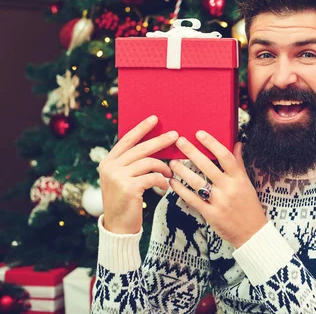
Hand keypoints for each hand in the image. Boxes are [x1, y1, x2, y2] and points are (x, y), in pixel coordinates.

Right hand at [98, 115, 177, 233]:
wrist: (118, 227)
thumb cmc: (126, 201)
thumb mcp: (123, 179)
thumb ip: (132, 163)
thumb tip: (154, 145)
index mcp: (108, 162)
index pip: (127, 139)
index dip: (141, 128)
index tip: (155, 118)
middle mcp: (110, 167)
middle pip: (141, 148)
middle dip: (160, 140)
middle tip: (176, 135)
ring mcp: (118, 177)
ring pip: (149, 162)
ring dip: (164, 167)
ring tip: (171, 174)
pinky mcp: (129, 188)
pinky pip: (153, 177)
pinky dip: (163, 181)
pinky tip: (165, 186)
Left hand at [169, 131, 266, 247]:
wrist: (252, 233)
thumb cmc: (249, 206)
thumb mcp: (247, 183)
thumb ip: (239, 163)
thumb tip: (238, 143)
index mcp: (239, 179)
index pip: (225, 156)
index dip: (212, 143)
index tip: (199, 134)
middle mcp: (229, 188)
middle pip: (208, 166)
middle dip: (192, 152)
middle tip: (180, 141)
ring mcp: (219, 202)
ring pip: (197, 182)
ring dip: (182, 170)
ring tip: (172, 162)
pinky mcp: (210, 214)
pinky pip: (192, 199)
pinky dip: (181, 190)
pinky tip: (172, 182)